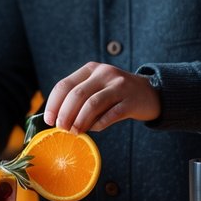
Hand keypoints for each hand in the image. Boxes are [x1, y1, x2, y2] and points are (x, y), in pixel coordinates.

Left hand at [43, 62, 160, 133]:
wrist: (151, 93)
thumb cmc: (116, 94)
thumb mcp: (97, 87)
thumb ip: (79, 98)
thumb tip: (58, 120)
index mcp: (91, 69)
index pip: (64, 85)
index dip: (54, 104)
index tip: (49, 120)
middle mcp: (104, 74)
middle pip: (77, 94)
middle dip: (65, 114)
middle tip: (62, 129)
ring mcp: (119, 86)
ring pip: (93, 104)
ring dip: (80, 121)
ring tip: (75, 132)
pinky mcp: (131, 101)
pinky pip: (111, 114)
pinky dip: (99, 124)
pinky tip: (94, 129)